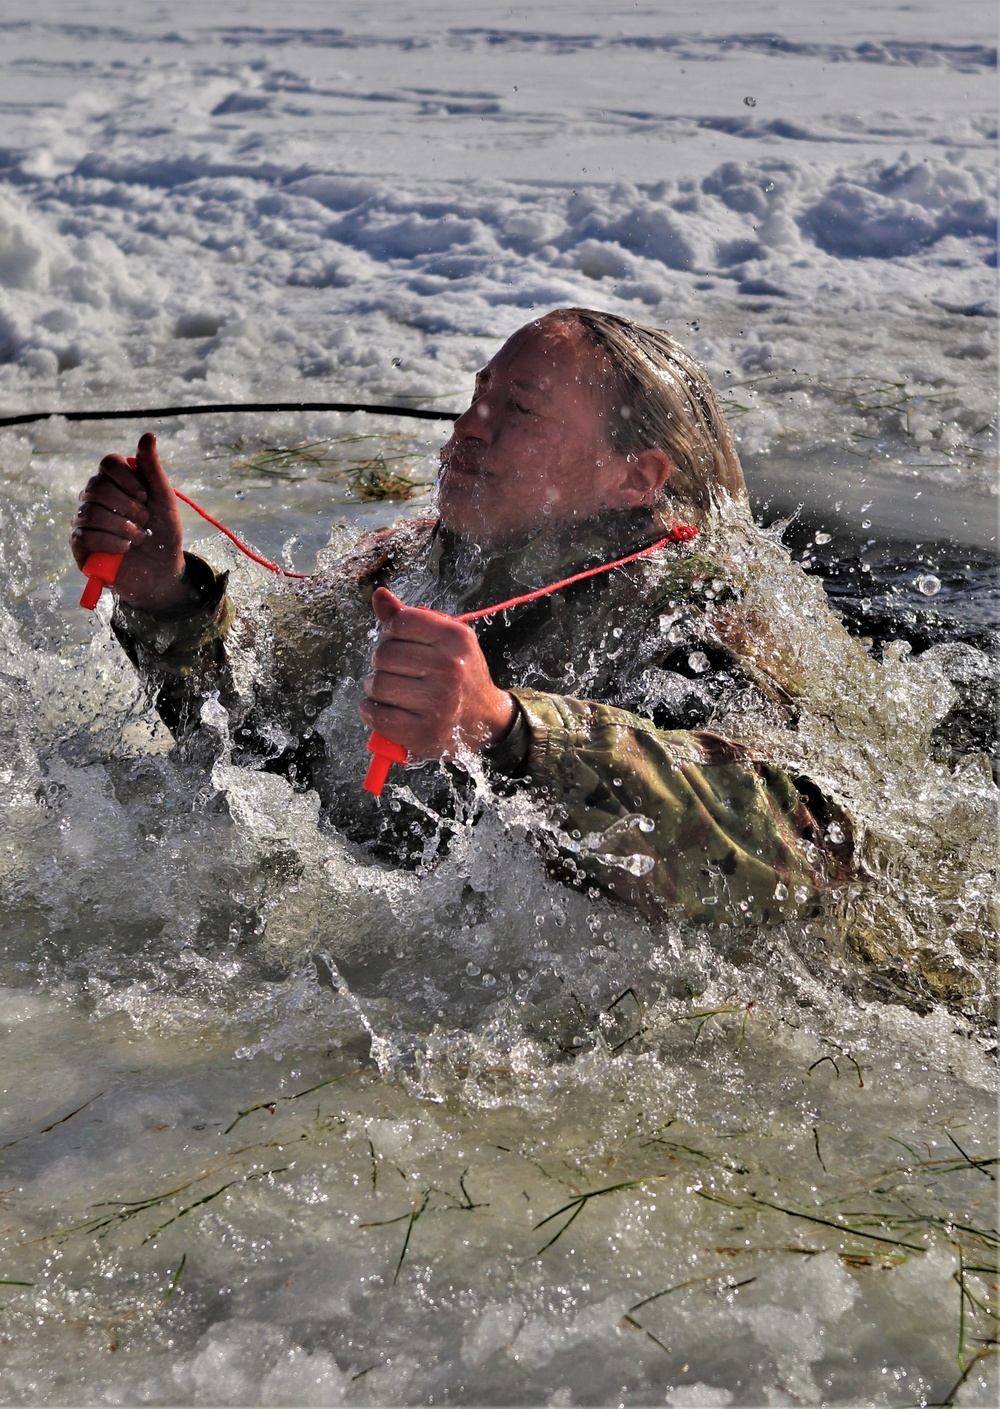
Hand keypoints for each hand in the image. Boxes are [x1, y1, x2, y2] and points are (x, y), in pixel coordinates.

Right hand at [70, 432, 189, 610]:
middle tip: (145, 519)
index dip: (126, 477)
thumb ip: (153, 469)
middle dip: (126, 505)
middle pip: (97, 486)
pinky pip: (84, 535)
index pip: (108, 463)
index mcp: (114, 483)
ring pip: (90, 512)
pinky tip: (125, 549)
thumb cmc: (162, 533)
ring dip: (121, 526)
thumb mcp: (163, 500)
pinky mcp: (80, 546)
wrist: (162, 572)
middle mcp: (95, 498)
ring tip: (139, 538)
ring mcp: (84, 521)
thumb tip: (148, 434)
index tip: (145, 495)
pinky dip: (109, 542)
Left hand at [359, 588, 516, 759]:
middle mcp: (450, 669)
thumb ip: (410, 618)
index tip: (399, 642)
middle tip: (394, 671)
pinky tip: (382, 707)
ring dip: (375, 688)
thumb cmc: (459, 674)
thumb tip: (379, 595)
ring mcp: (438, 703)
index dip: (391, 632)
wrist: (484, 718)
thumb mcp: (445, 641)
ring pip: (378, 685)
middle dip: (382, 663)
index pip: (401, 622)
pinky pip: (377, 715)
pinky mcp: (424, 732)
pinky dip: (371, 711)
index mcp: (456, 639)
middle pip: (384, 654)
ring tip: (390, 690)